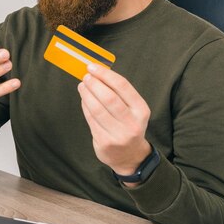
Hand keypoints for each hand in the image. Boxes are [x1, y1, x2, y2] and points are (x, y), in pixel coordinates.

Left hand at [77, 63, 151, 182]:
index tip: (92, 67)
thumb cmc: (128, 124)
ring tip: (82, 86)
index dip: (105, 74)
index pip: (123, 86)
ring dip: (86, 94)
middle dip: (94, 84)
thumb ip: (118, 93)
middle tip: (86, 76)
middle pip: (109, 98)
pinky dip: (85, 107)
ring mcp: (118, 135)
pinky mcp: (105, 143)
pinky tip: (84, 99)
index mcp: (141, 110)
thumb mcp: (132, 109)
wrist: (130, 156)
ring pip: (97, 110)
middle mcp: (132, 123)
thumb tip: (97, 72)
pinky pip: (91, 120)